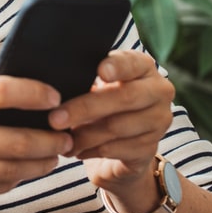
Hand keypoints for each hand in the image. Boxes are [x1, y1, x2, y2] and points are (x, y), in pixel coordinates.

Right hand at [0, 69, 73, 199]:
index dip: (36, 93)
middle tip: (67, 134)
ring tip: (51, 156)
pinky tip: (18, 173)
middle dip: (50, 139)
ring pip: (8, 171)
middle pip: (17, 141)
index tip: (54, 95)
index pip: (2, 93)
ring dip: (37, 165)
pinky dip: (9, 182)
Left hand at [48, 50, 174, 211]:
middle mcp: (159, 91)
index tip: (100, 72)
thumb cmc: (100, 105)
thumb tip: (52, 84)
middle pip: (124, 98)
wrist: (119, 146)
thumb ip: (85, 78)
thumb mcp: (94, 86)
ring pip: (117, 127)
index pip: (133, 63)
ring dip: (83, 134)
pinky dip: (90, 150)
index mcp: (143, 67)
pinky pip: (116, 149)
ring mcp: (159, 121)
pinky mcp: (150, 148)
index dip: (118, 66)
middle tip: (54, 119)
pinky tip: (75, 150)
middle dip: (85, 108)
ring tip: (60, 138)